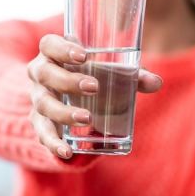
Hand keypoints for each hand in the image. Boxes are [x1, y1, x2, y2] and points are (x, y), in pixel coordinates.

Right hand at [27, 34, 162, 158]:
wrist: (65, 98)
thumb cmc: (91, 75)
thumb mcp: (108, 72)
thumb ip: (132, 75)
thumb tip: (156, 83)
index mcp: (54, 53)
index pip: (49, 44)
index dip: (62, 48)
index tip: (84, 55)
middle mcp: (40, 73)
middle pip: (44, 73)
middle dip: (68, 80)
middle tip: (94, 87)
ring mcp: (38, 98)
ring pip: (43, 104)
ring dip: (63, 112)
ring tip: (87, 118)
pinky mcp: (39, 122)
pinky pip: (42, 133)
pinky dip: (53, 143)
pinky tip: (67, 151)